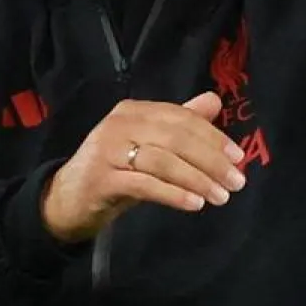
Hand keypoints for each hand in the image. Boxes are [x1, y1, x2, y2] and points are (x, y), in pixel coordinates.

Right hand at [40, 92, 247, 242]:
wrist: (67, 199)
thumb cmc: (114, 170)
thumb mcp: (149, 144)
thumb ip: (179, 123)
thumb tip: (213, 101)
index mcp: (134, 110)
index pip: (181, 118)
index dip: (213, 137)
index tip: (238, 158)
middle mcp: (120, 124)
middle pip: (176, 138)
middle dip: (211, 160)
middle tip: (236, 182)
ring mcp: (108, 150)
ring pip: (163, 161)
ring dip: (197, 179)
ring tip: (220, 197)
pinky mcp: (101, 179)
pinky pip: (145, 184)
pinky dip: (173, 194)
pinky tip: (194, 204)